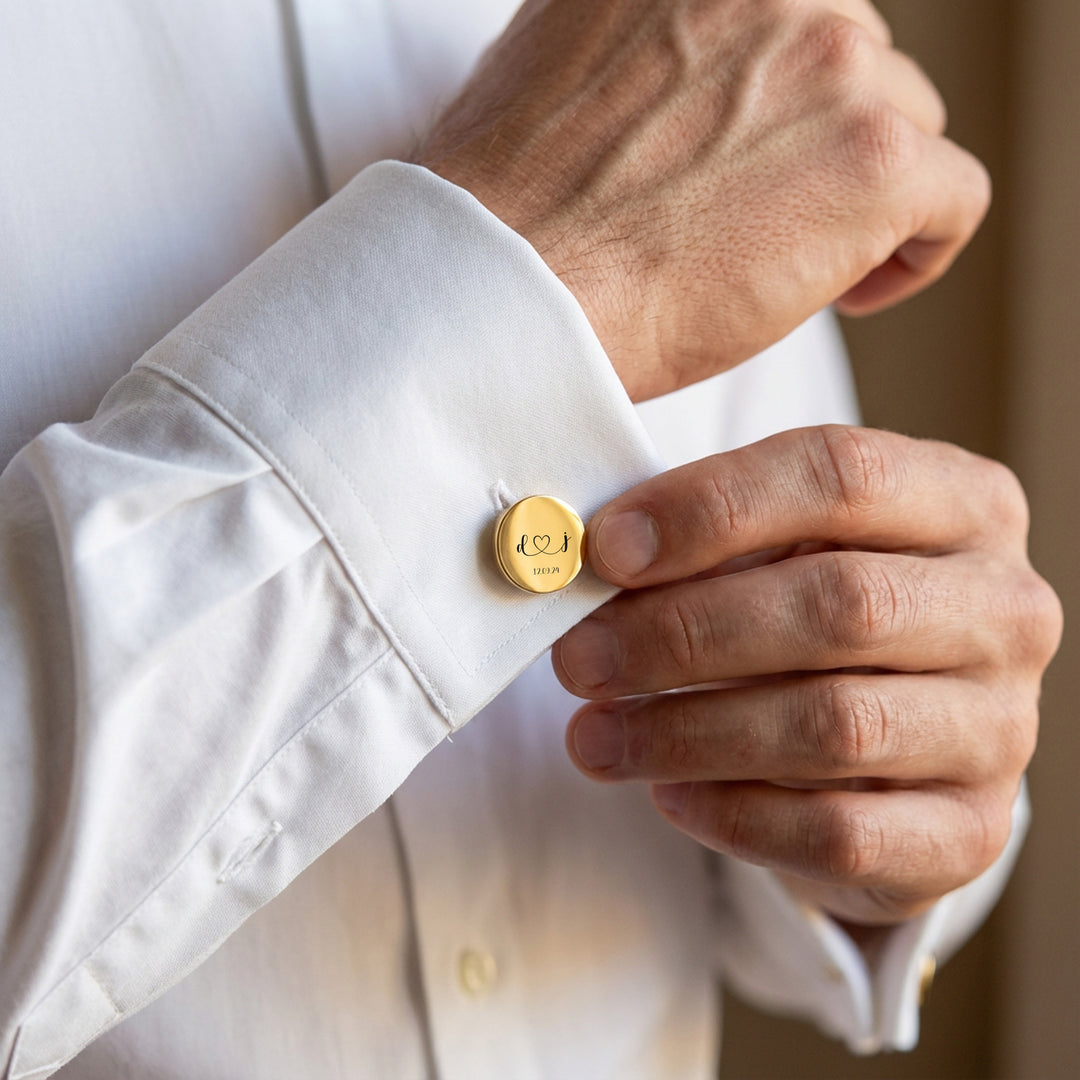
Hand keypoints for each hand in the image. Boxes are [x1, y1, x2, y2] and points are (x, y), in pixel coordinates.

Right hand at [418, 0, 989, 400]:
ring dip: (861, 194)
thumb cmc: (517, 208)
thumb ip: (651, 42)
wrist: (511, 287)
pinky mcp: (877, 163)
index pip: (796, 17)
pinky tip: (853, 289)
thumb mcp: (565, 60)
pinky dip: (917, 249)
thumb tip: (686, 75)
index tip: (761, 154)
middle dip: (822, 141)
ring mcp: (836, 66)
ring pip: (905, 127)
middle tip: (766, 217)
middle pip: (858, 63)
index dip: (786, 94)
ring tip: (793, 261)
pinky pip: (953, 198)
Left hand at [552, 427, 1061, 924]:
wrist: (895, 742)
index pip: (840, 475)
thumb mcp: (780, 549)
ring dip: (689, 732)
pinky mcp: (970, 829)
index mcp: (962, 503)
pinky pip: (843, 832)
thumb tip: (586, 553)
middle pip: (838, 604)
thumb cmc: (816, 614)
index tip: (605, 549)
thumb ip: (705, 536)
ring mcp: (1001, 726)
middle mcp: (1003, 608)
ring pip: (836, 726)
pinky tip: (667, 794)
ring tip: (594, 736)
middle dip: (683, 634)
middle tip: (579, 660)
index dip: (710, 509)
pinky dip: (736, 816)